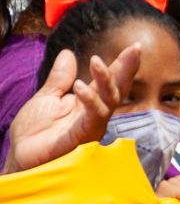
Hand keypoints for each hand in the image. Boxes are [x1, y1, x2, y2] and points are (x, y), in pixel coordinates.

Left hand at [3, 45, 139, 174]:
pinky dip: (90, 100)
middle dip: (127, 69)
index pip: (110, 81)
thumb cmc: (33, 133)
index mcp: (88, 102)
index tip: (134, 47)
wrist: (20, 156)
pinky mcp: (82, 136)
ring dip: (106, 80)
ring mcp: (91, 125)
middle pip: (118, 89)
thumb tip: (68, 54)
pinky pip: (93, 117)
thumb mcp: (46, 98)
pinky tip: (80, 86)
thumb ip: (60, 78)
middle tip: (134, 50)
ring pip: (109, 101)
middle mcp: (95, 113)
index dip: (123, 65)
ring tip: (96, 61)